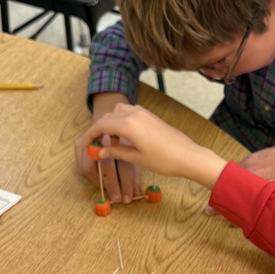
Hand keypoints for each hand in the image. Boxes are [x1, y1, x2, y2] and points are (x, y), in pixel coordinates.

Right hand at [82, 104, 227, 189]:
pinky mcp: (149, 115)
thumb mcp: (136, 158)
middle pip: (107, 118)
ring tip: (113, 144)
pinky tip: (126, 138)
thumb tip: (100, 152)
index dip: (90, 135)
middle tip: (96, 146)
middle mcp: (134, 114)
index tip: (86, 145)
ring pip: (117, 113)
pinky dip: (121, 122)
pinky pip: (129, 113)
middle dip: (99, 131)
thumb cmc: (164, 160)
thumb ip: (116, 152)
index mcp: (128, 125)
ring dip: (111, 125)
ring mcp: (143, 113)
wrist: (188, 156)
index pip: (100, 126)